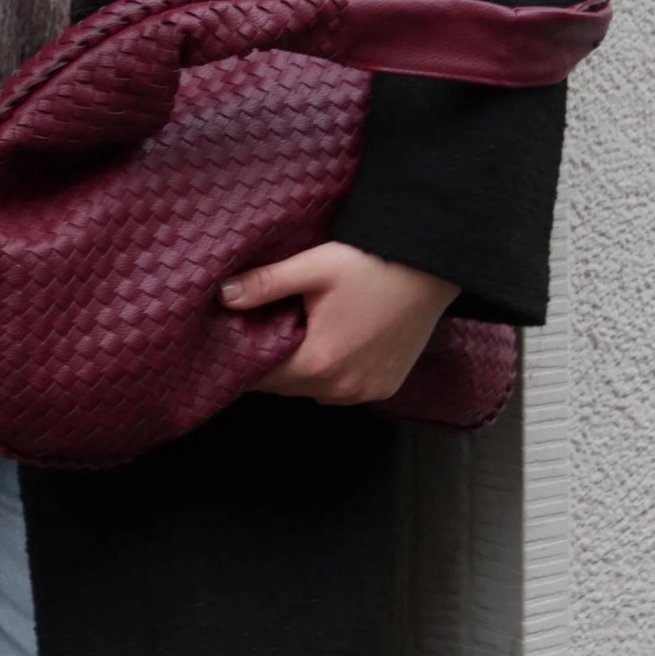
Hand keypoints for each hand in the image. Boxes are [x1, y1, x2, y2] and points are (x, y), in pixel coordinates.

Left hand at [219, 242, 461, 405]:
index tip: (234, 341)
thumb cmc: (372, 264)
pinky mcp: (386, 387)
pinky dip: (332, 374)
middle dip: (272, 363)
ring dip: (303, 370)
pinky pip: (344, 389)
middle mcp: (342, 388)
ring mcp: (367, 391)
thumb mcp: (314, 267)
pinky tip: (333, 343)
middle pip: (287, 386)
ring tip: (299, 334)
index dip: (243, 360)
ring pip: (314, 390)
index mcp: (318, 362)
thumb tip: (223, 295)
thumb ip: (266, 284)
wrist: (431, 268)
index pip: (261, 378)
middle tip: (264, 330)